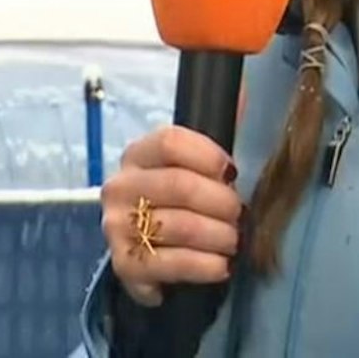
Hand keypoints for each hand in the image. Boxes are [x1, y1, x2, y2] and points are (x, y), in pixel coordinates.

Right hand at [100, 125, 241, 307]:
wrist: (149, 250)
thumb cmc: (180, 200)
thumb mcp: (195, 163)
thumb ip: (216, 128)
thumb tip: (242, 92)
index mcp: (137, 154)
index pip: (170, 141)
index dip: (208, 155)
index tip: (232, 172)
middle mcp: (119, 187)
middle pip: (179, 184)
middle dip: (222, 202)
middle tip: (241, 215)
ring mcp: (116, 227)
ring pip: (180, 226)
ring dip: (220, 236)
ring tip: (235, 241)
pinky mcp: (124, 265)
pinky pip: (171, 264)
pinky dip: (204, 267)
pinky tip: (221, 266)